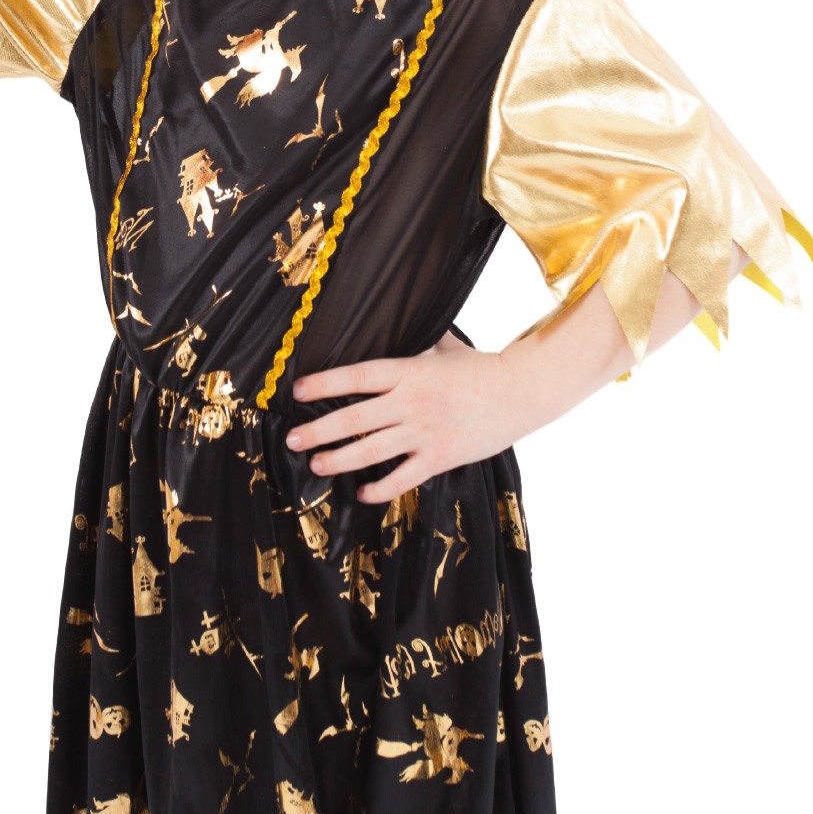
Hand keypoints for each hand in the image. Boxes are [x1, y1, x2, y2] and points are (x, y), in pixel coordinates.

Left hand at [283, 332, 526, 504]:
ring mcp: (424, 432)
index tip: (298, 390)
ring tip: (316, 463)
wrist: (520, 393)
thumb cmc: (481, 368)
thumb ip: (421, 340)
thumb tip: (408, 320)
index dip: (325, 384)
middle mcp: (410, 403)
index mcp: (409, 371)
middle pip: (354, 418)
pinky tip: (363, 493)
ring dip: (339, 459)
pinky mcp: (440, 457)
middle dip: (319, 430)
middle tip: (293, 438)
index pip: (357, 377)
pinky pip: (403, 477)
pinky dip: (381, 489)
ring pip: (371, 451)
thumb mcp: (446, 346)